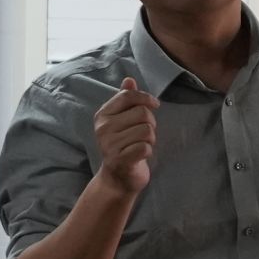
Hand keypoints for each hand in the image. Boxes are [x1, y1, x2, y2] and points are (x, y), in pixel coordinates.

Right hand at [94, 76, 158, 195]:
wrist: (117, 179)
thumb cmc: (123, 146)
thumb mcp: (122, 121)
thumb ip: (125, 100)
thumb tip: (129, 79)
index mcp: (103, 115)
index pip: (127, 96)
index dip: (146, 98)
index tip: (155, 105)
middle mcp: (103, 128)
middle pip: (142, 113)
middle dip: (151, 123)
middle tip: (144, 134)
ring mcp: (109, 145)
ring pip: (147, 131)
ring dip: (151, 139)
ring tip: (141, 145)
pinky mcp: (119, 160)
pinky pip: (145, 147)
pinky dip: (149, 151)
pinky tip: (140, 155)